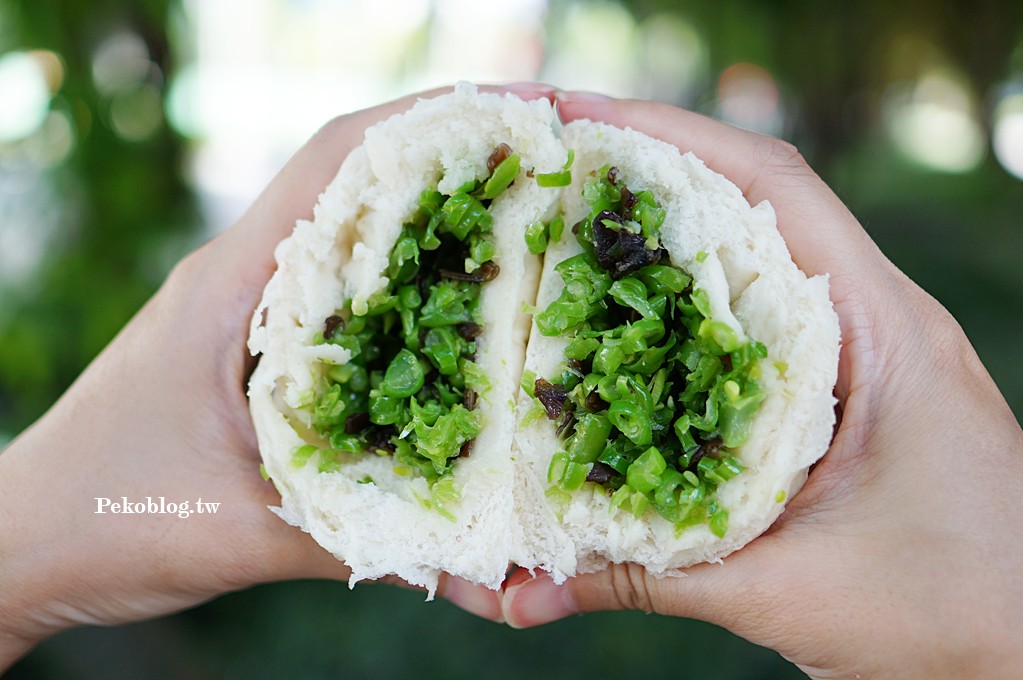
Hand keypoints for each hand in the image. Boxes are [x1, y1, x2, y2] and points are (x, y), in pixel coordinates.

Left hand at [0, 83, 555, 669]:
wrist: (25, 544)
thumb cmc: (105, 519)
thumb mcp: (243, 530)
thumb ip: (368, 541)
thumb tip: (494, 574)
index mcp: (232, 284)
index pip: (339, 163)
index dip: (432, 124)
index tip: (518, 115)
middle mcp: (244, 279)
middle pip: (360, 186)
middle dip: (458, 164)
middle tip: (550, 170)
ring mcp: (249, 311)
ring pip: (356, 243)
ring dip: (436, 225)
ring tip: (528, 228)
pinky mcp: (257, 351)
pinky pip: (347, 302)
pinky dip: (408, 294)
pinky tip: (461, 324)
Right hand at [502, 92, 1022, 678]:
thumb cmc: (951, 617)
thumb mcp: (787, 593)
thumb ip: (647, 579)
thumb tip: (518, 594)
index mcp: (883, 334)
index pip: (774, 189)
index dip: (671, 137)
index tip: (575, 117)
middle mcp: (870, 322)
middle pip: (753, 202)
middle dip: (649, 165)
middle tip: (546, 156)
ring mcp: (855, 353)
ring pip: (751, 256)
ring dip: (665, 225)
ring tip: (568, 211)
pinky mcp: (834, 392)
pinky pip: (751, 317)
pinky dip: (683, 300)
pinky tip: (623, 313)